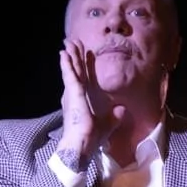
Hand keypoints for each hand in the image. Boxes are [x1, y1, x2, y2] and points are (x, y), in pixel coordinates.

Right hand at [58, 38, 125, 153]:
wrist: (82, 144)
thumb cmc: (92, 137)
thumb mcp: (108, 124)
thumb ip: (114, 116)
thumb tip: (122, 110)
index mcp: (81, 100)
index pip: (83, 79)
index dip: (82, 66)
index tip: (84, 54)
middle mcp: (74, 95)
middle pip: (76, 70)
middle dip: (74, 56)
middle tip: (72, 42)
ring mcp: (72, 93)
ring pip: (72, 69)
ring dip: (70, 55)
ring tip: (68, 42)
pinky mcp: (73, 92)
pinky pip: (70, 74)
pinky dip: (67, 64)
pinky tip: (64, 54)